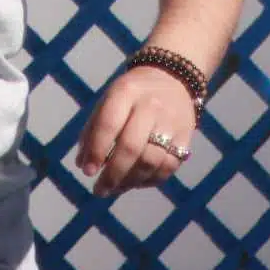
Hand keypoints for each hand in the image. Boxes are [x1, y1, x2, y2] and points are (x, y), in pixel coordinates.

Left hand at [75, 66, 195, 197]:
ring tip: (115, 189)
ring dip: (130, 181)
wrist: (172, 78)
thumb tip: (82, 164)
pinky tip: (136, 183)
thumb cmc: (131, 94)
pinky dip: (150, 181)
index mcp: (125, 92)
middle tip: (100, 190)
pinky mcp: (186, 138)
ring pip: (151, 161)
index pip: (109, 124)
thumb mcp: (108, 100)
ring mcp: (171, 122)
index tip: (87, 172)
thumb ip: (92, 130)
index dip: (96, 150)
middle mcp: (150, 106)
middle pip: (131, 147)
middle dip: (113, 174)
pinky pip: (168, 167)